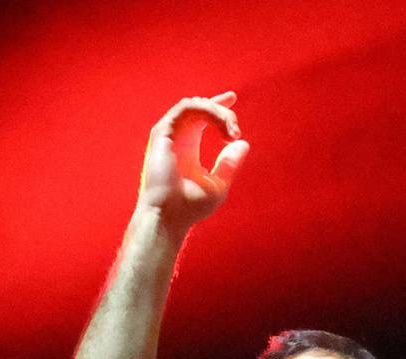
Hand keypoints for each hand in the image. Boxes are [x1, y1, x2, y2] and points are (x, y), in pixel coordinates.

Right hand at [138, 93, 249, 232]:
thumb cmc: (190, 207)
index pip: (202, 117)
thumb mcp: (219, 184)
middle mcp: (178, 138)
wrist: (169, 215)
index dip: (217, 105)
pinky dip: (206, 110)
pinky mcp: (162, 132)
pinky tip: (219, 124)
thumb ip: (229, 163)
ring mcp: (168, 134)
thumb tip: (243, 143)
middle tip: (236, 132)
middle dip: (223, 113)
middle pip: (201, 107)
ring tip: (230, 132)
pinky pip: (186, 107)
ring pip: (195, 104)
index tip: (232, 97)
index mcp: (188, 147)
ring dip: (217, 112)